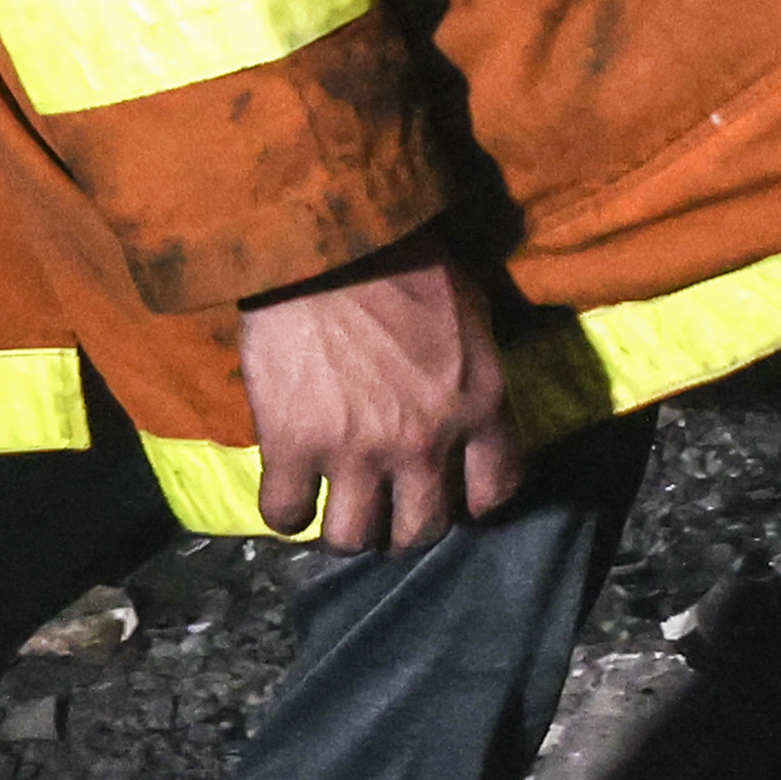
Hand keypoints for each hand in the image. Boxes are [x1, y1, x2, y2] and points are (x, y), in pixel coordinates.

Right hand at [238, 249, 522, 552]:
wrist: (331, 242)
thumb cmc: (408, 264)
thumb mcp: (474, 318)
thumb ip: (476, 376)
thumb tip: (470, 410)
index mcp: (478, 407)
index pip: (494, 492)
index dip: (471, 501)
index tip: (451, 493)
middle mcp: (424, 442)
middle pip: (420, 530)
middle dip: (404, 525)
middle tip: (387, 505)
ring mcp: (356, 450)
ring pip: (354, 538)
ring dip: (347, 529)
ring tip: (337, 507)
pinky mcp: (292, 446)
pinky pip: (286, 515)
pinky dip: (286, 513)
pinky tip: (290, 491)